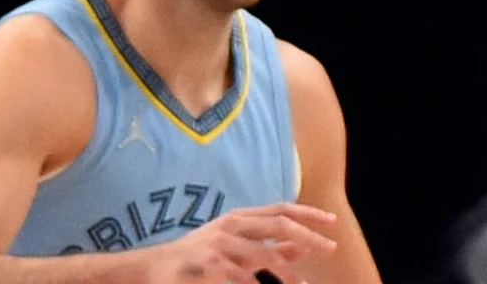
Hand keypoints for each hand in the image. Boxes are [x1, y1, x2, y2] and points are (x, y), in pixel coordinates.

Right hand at [142, 204, 338, 283]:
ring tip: (301, 283)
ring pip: (263, 253)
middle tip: (329, 248)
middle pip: (278, 224)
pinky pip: (240, 275)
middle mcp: (232, 225)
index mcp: (240, 218)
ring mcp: (220, 243)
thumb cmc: (200, 258)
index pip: (281, 209)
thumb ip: (271, 249)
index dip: (307, 213)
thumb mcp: (238, 249)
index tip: (331, 221)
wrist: (156, 268)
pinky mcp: (208, 264)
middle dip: (307, 236)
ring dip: (286, 270)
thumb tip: (303, 248)